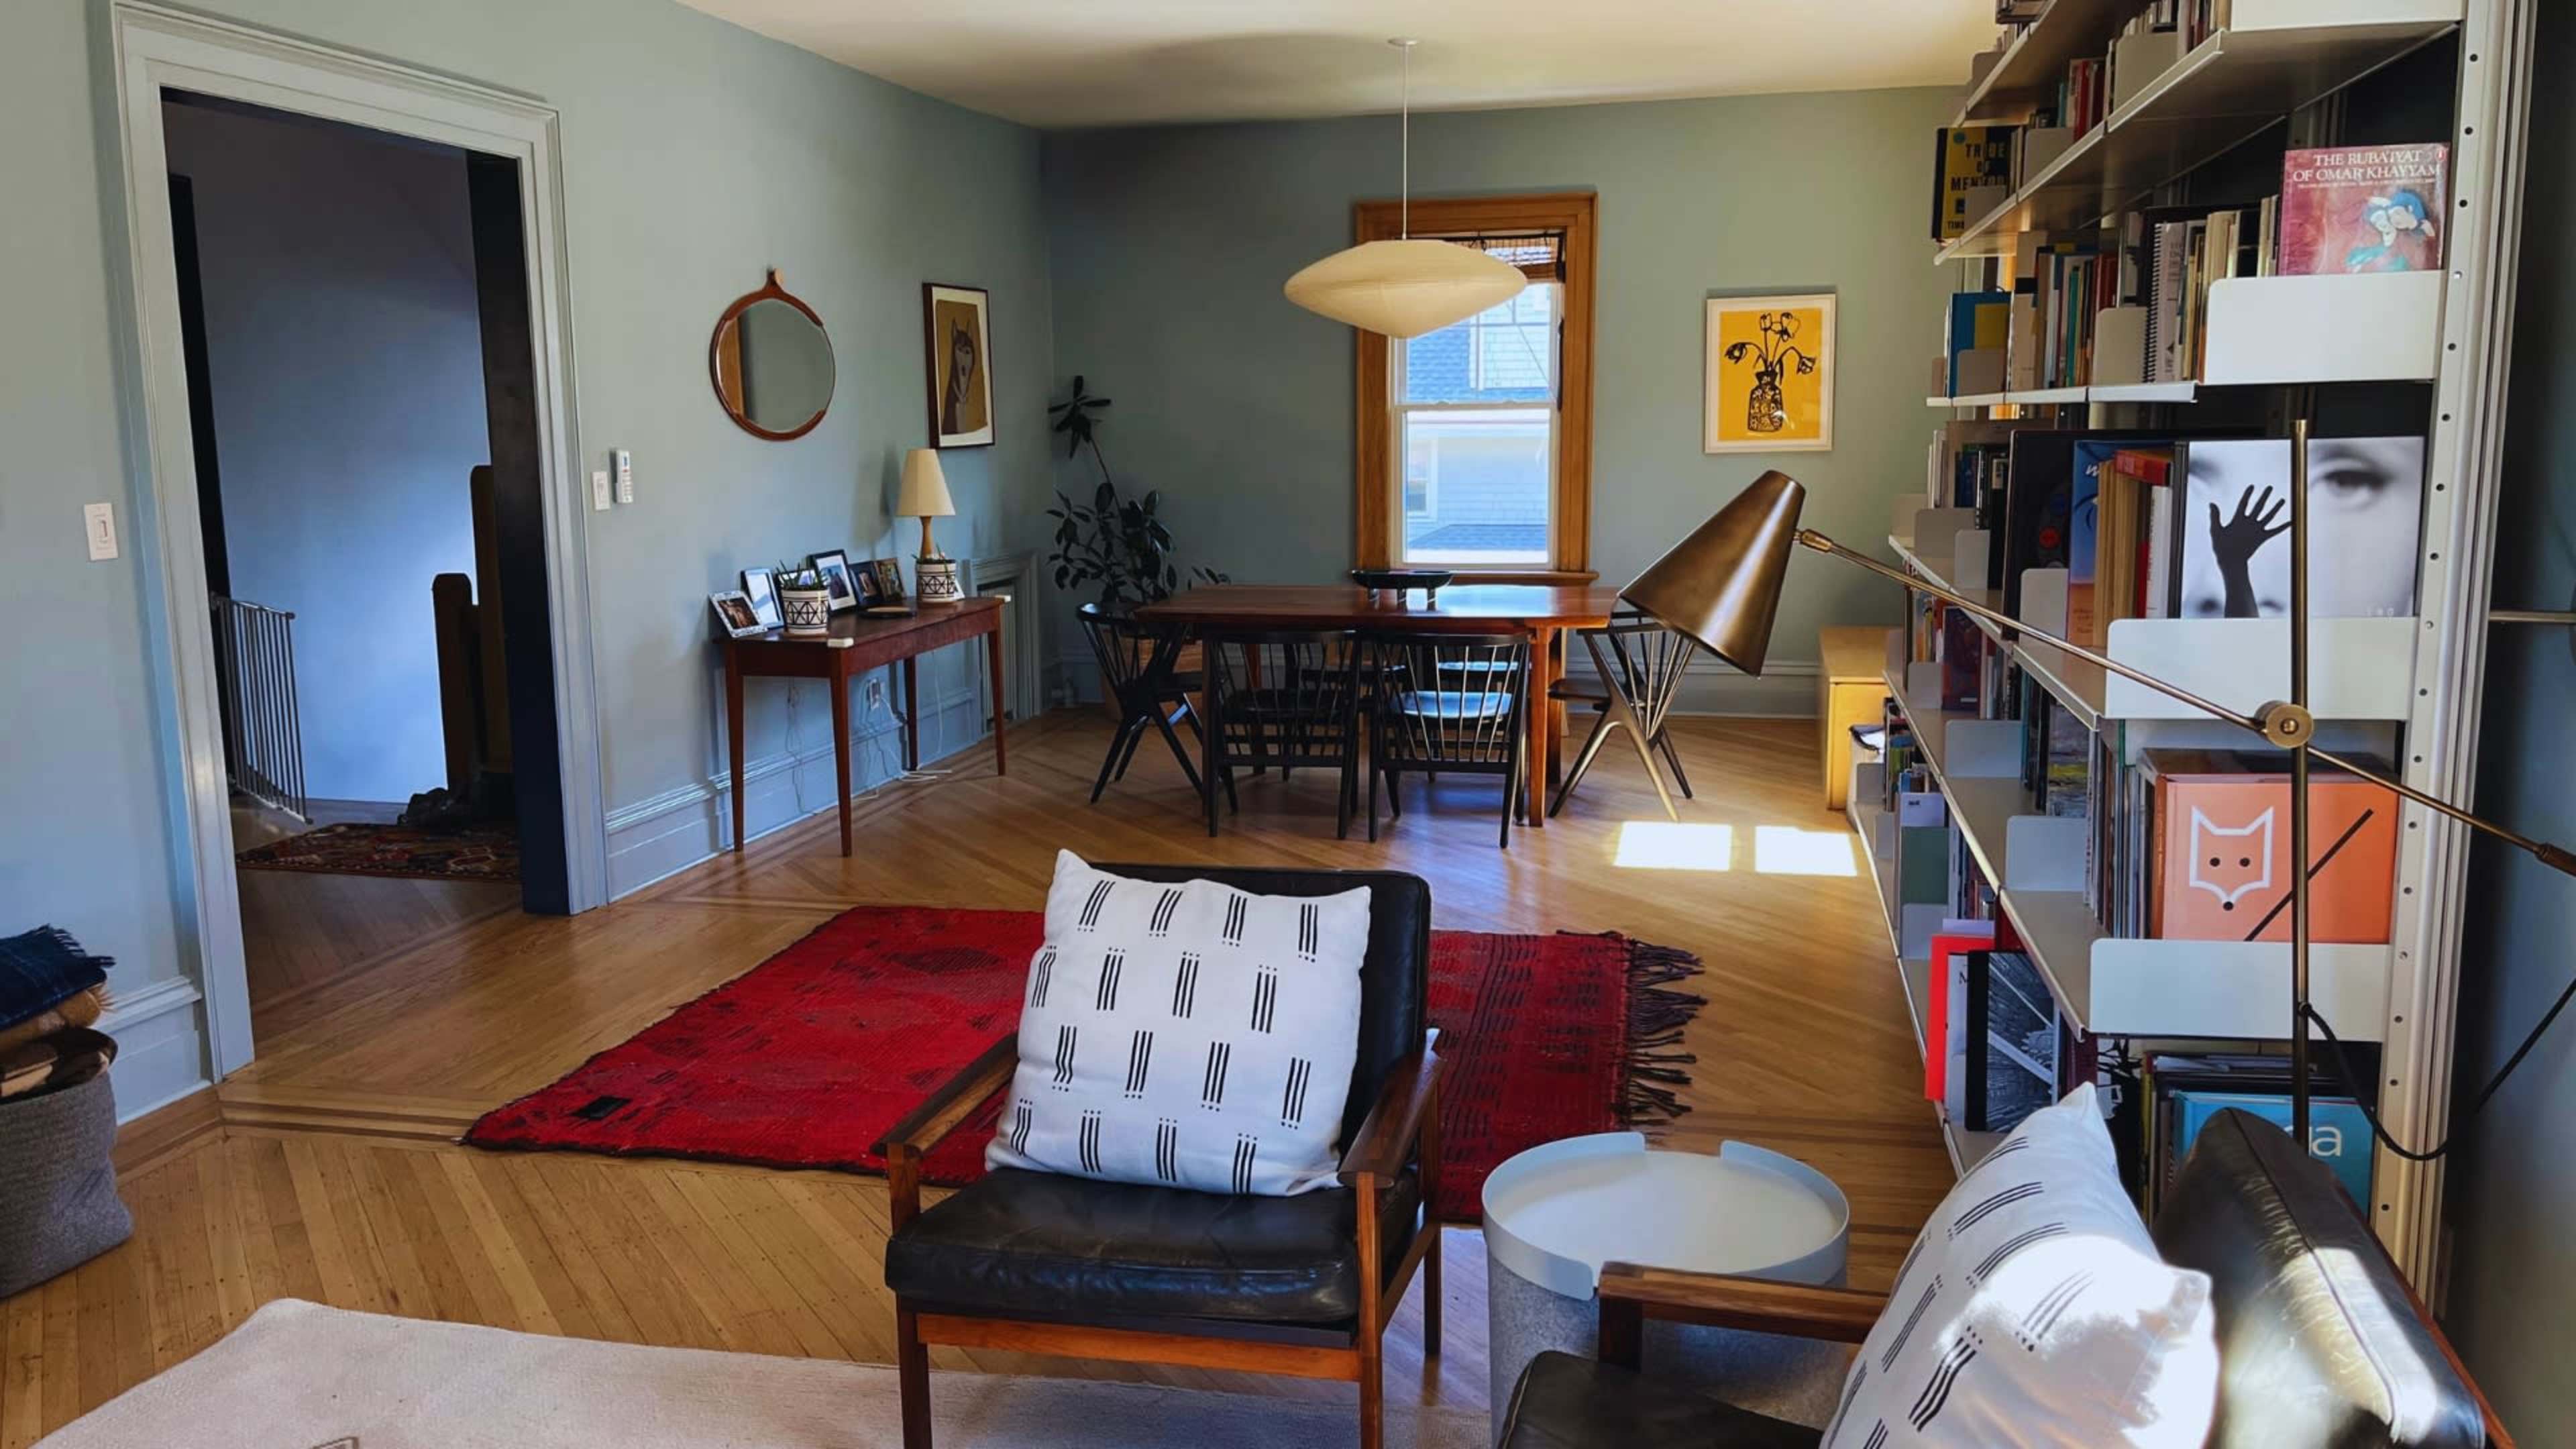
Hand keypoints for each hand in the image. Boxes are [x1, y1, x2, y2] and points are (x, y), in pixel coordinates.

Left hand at [2208, 485, 2290, 616]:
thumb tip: (2211, 503)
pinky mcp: (2262, 538)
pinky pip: (2275, 530)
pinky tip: (2292, 521)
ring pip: (2268, 516)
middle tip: (2270, 487)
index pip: (2244, 503)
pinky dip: (2284, 526)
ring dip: (2275, 508)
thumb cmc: (2220, 547)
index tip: (2252, 486)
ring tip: (2283, 499)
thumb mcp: (2216, 530)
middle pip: (2258, 506)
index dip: (2248, 495)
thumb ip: (2215, 517)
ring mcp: (2256, 530)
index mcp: (2237, 519)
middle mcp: (2248, 523)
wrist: (2229, 561)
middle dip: (2264, 496)